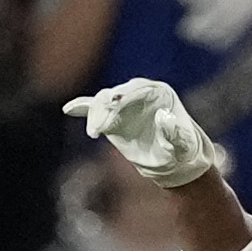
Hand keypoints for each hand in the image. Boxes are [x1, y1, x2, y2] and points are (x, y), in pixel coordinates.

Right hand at [65, 77, 226, 186]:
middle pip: (116, 93)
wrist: (175, 161)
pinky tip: (69, 110)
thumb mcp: (182, 145)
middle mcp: (139, 92)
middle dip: (106, 108)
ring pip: (103, 101)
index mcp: (159, 92)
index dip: (123, 100)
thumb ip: (173, 132)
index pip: (137, 90)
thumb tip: (162, 116)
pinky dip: (82, 107)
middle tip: (99, 129)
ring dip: (95, 115)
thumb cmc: (182, 152)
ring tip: (94, 133)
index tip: (117, 113)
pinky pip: (95, 107)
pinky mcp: (113, 115)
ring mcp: (125, 102)